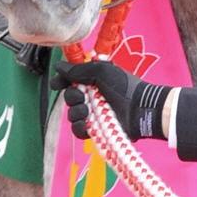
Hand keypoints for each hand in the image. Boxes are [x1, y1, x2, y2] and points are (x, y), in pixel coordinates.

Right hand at [57, 59, 173, 141]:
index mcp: (92, 80)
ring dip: (76, 111)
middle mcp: (91, 96)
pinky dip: (79, 127)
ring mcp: (93, 113)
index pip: (69, 80)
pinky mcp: (96, 129)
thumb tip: (58, 66)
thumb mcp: (101, 70)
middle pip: (69, 98)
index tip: (57, 83)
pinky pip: (78, 130)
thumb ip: (78, 69)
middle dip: (71, 96)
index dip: (61, 81)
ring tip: (87, 110)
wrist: (139, 107)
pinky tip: (85, 123)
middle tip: (82, 95)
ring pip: (72, 114)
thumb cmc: (124, 85)